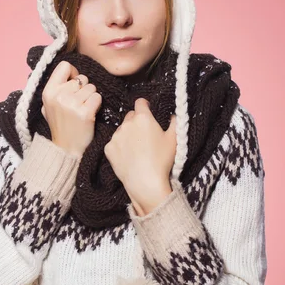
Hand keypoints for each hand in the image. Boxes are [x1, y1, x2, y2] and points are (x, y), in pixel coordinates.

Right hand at [41, 61, 101, 156]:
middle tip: (79, 103)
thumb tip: (69, 72)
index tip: (74, 84)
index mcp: (48, 92)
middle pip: (82, 78)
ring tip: (83, 109)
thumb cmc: (60, 126)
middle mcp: (59, 96)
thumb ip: (55, 88)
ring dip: (91, 97)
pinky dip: (97, 104)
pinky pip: (98, 97)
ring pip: (92, 87)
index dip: (73, 73)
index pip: (65, 66)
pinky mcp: (85, 112)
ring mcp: (72, 104)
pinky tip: (90, 113)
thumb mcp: (49, 106)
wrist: (66, 149)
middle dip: (83, 89)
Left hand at [104, 98, 176, 213]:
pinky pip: (113, 143)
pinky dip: (119, 147)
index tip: (148, 111)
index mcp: (143, 118)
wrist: (145, 182)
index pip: (140, 102)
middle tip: (145, 135)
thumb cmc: (162, 160)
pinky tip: (128, 156)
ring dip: (127, 134)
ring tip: (136, 148)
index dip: (145, 106)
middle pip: (130, 115)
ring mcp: (115, 136)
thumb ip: (176, 121)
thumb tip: (174, 114)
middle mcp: (127, 123)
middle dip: (136, 121)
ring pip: (121, 129)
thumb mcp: (175, 139)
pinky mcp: (108, 148)